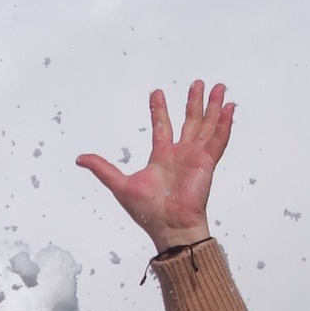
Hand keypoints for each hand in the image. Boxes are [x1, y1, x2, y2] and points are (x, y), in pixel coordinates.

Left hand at [78, 80, 232, 250]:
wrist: (170, 226)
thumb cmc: (148, 211)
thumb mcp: (120, 185)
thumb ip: (102, 169)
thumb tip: (79, 159)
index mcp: (162, 156)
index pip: (162, 126)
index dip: (159, 109)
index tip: (157, 91)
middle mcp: (181, 154)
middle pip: (190, 121)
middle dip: (194, 102)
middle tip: (198, 83)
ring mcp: (196, 157)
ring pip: (207, 125)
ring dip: (213, 107)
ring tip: (219, 87)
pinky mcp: (207, 162)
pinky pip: (219, 140)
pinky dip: (224, 124)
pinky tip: (230, 107)